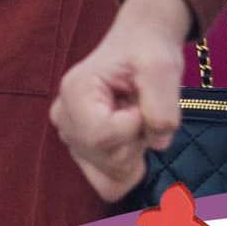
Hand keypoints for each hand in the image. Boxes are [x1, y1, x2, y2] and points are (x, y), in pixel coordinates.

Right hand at [50, 0, 193, 201]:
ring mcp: (70, 136)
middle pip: (108, 160)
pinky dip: (128, 167)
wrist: (141, 43)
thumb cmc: (148, 50)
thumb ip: (162, 105)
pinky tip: (131, 138)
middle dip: (137, 140)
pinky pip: (107, 183)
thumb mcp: (162, 67)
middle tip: (140, 107)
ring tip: (134, 117)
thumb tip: (157, 143)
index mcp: (74, 92)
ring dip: (134, 152)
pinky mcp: (82, 150)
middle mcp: (64, 117)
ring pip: (109, 175)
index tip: (139, 101)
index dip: (134, 126)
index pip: (102, 137)